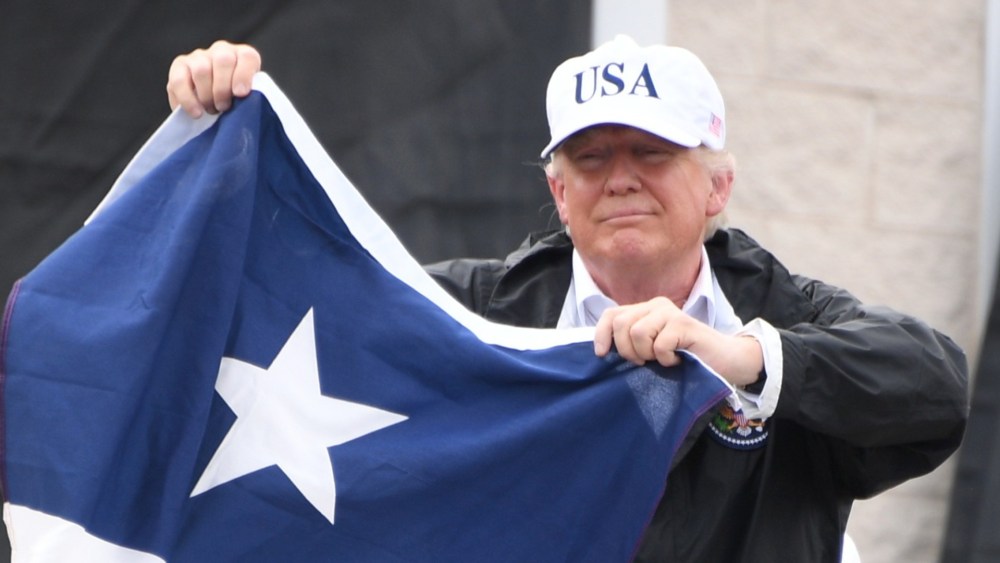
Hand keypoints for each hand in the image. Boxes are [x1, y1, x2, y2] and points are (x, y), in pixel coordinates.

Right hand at [166, 40, 261, 117]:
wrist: (214, 112)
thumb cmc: (236, 106)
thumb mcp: (249, 100)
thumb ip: (252, 98)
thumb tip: (245, 100)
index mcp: (244, 56)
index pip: (247, 56)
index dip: (244, 75)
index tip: (240, 94)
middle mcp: (222, 51)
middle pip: (223, 60)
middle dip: (223, 89)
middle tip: (224, 107)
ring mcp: (199, 56)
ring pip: (201, 69)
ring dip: (207, 95)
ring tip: (211, 110)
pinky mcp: (180, 66)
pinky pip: (179, 80)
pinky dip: (188, 99)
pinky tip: (196, 113)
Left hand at [593, 296, 762, 386]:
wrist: (724, 360)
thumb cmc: (685, 357)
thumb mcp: (652, 349)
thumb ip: (631, 343)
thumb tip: (601, 351)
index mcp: (645, 310)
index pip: (611, 314)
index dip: (601, 334)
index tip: (602, 355)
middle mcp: (656, 306)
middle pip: (621, 324)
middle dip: (626, 350)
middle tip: (645, 361)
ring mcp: (671, 313)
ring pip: (637, 332)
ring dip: (647, 354)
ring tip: (663, 359)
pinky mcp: (684, 324)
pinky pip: (659, 344)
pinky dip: (666, 359)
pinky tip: (678, 360)